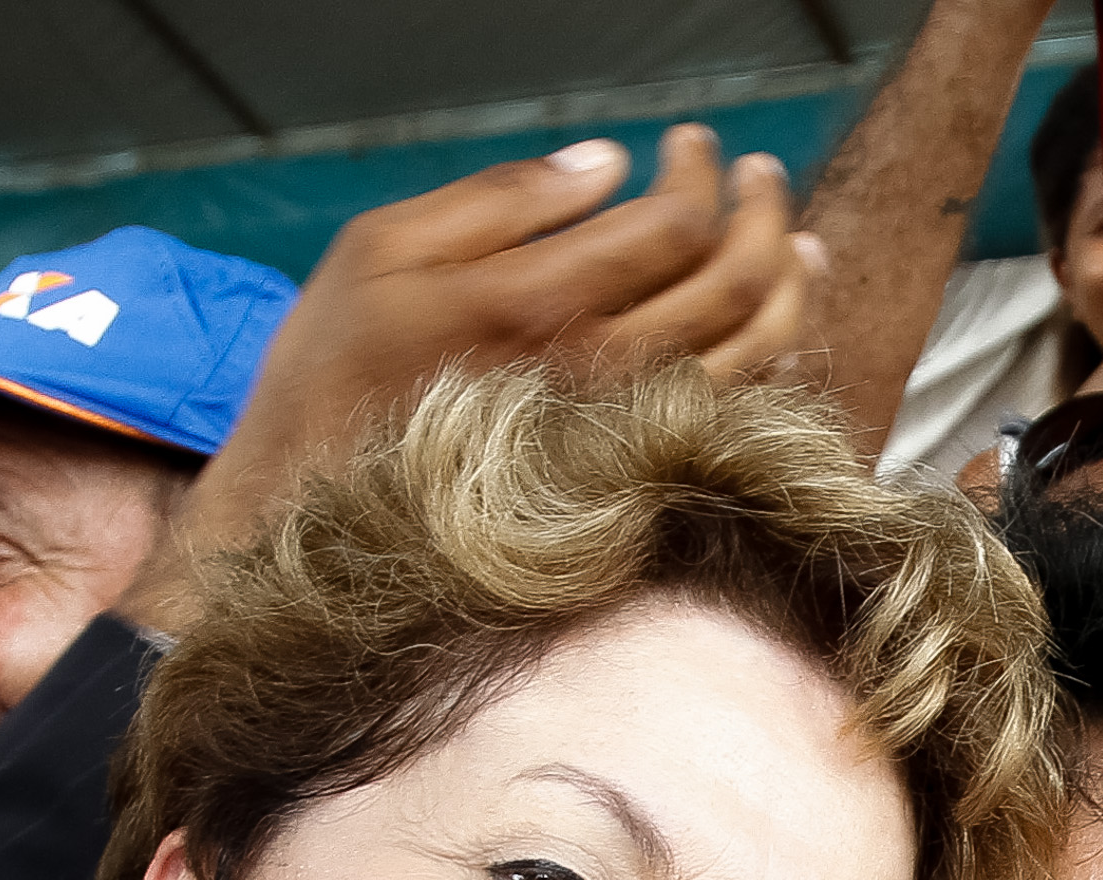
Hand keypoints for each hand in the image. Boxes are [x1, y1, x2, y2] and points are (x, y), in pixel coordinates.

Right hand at [145, 127, 819, 616]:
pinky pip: (733, 419)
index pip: (669, 227)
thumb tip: (606, 164)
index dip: (699, 174)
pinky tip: (773, 324)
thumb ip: (502, 199)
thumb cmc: (334, 373)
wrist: (310, 511)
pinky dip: (772, 364)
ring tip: (793, 240)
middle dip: (760, 212)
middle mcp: (593, 376)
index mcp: (532, 307)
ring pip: (754, 357)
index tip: (693, 145)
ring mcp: (620, 435)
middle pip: (732, 284)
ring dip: (790, 287)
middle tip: (758, 174)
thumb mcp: (382, 250)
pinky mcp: (627, 476)